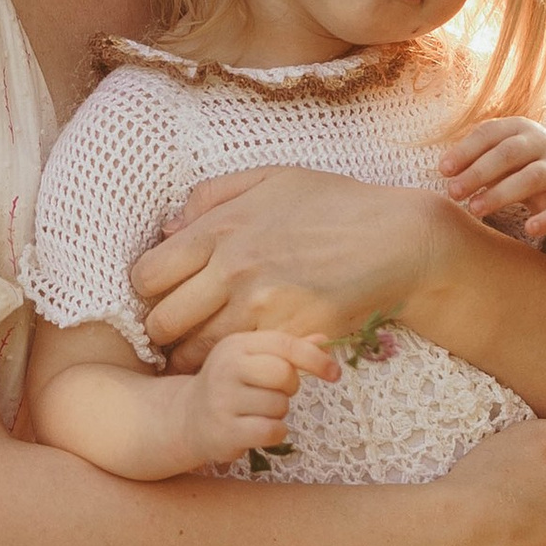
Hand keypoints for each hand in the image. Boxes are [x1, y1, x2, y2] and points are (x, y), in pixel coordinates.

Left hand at [131, 167, 442, 371]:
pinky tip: (243, 359)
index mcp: (220, 227)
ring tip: (208, 352)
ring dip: (195, 357)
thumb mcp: (272, 179)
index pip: (146, 276)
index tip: (165, 298)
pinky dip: (235, 367)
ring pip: (195, 352)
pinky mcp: (288, 334)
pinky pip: (239, 363)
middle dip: (164, 332)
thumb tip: (168, 228)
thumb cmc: (336, 205)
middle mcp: (231, 267)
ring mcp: (260, 305)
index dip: (149, 293)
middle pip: (162, 322)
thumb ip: (212, 197)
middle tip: (181, 334)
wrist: (398, 241)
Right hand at [178, 327, 339, 466]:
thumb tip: (326, 340)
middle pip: (284, 375)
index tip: (335, 373)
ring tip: (258, 411)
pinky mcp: (225, 430)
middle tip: (274, 393)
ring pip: (279, 406)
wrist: (188, 418)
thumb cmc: (231, 385)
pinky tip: (258, 429)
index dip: (315, 358)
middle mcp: (226, 368)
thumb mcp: (254, 360)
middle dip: (289, 388)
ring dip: (278, 413)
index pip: (284, 344)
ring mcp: (222, 400)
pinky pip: (271, 431)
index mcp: (236, 344)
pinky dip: (274, 432)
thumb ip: (289, 350)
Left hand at [438, 115, 545, 249]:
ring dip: (501, 193)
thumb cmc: (519, 165)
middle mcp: (541, 144)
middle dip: (478, 172)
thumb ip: (474, 159)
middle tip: (453, 192)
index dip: (465, 150)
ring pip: (531, 178)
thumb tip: (444, 170)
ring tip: (474, 209)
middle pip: (508, 153)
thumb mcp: (498, 155)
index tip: (443, 170)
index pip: (489, 133)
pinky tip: (530, 228)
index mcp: (519, 128)